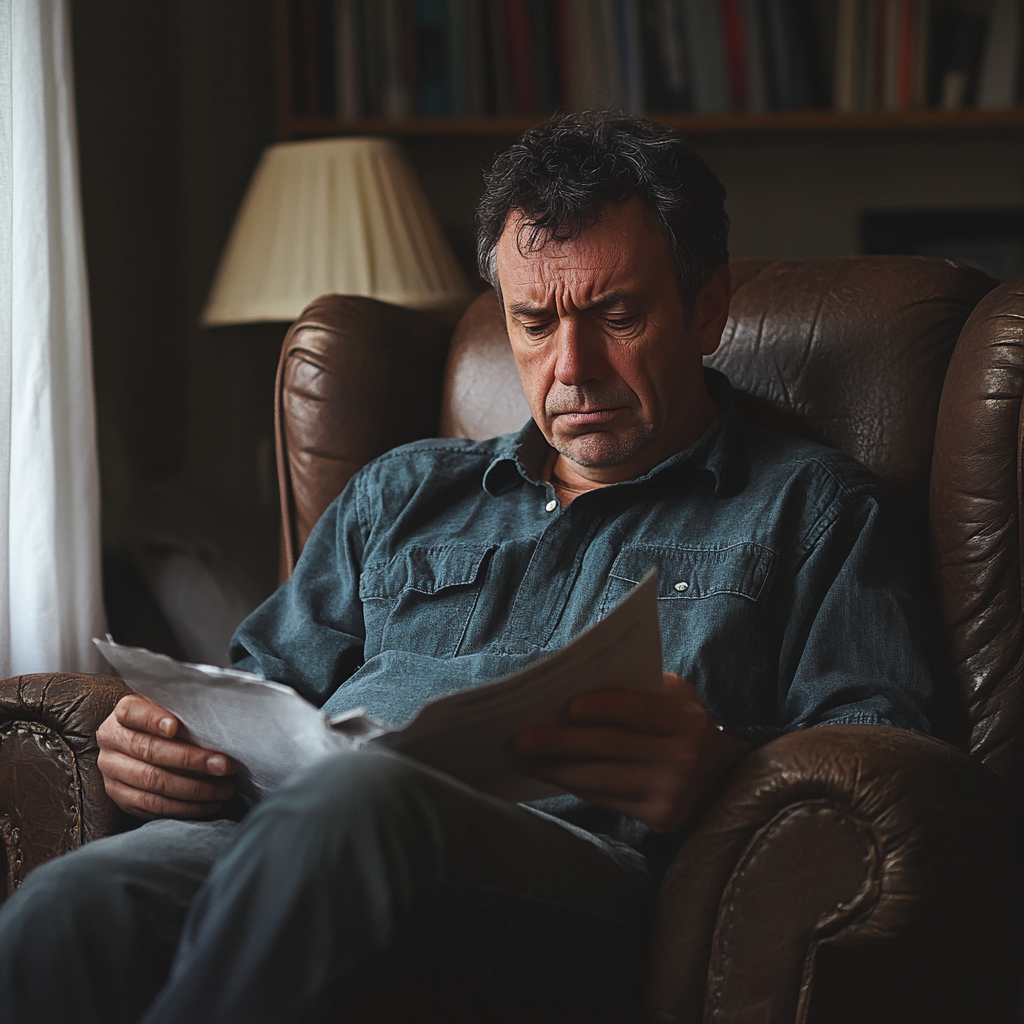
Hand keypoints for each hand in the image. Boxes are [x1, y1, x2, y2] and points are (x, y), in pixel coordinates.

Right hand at [96, 695, 235, 819]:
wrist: (140, 743)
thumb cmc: (168, 721)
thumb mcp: (171, 708)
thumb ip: (184, 712)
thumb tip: (218, 727)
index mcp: (123, 713)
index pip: (133, 712)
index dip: (153, 720)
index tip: (176, 726)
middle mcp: (112, 741)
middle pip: (149, 751)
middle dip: (191, 760)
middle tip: (223, 766)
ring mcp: (111, 772)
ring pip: (151, 782)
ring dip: (193, 789)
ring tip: (223, 789)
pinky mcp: (120, 797)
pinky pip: (151, 806)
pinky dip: (183, 807)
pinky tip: (207, 804)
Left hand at [513, 673, 748, 832]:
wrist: (724, 778)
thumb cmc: (685, 726)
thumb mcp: (677, 698)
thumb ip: (640, 688)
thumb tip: (579, 684)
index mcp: (685, 720)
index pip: (638, 710)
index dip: (603, 707)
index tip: (566, 706)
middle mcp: (681, 757)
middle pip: (610, 746)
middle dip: (560, 742)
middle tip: (521, 738)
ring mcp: (670, 791)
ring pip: (602, 778)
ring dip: (558, 769)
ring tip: (527, 760)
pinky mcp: (660, 817)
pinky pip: (607, 799)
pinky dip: (576, 787)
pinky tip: (552, 775)